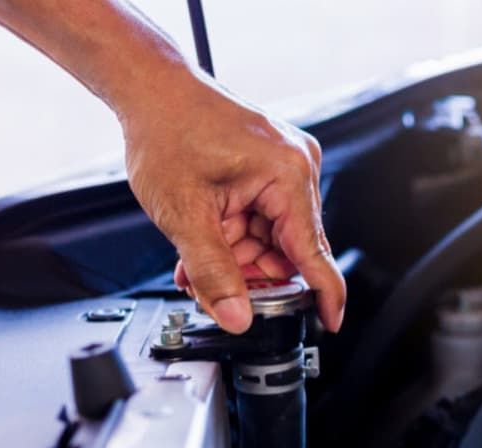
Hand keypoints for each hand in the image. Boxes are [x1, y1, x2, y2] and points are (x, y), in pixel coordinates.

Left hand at [121, 72, 344, 332]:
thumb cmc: (166, 130)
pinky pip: (262, 218)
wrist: (151, 90)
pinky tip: (207, 243)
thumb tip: (236, 315)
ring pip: (271, 239)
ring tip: (196, 263)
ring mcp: (285, 166)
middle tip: (210, 288)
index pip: (315, 252)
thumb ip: (213, 272)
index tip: (330, 323)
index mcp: (288, 174)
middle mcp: (296, 167)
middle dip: (250, 275)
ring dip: (236, 258)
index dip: (324, 294)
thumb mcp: (184, 214)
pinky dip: (235, 237)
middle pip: (288, 250)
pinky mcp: (270, 167)